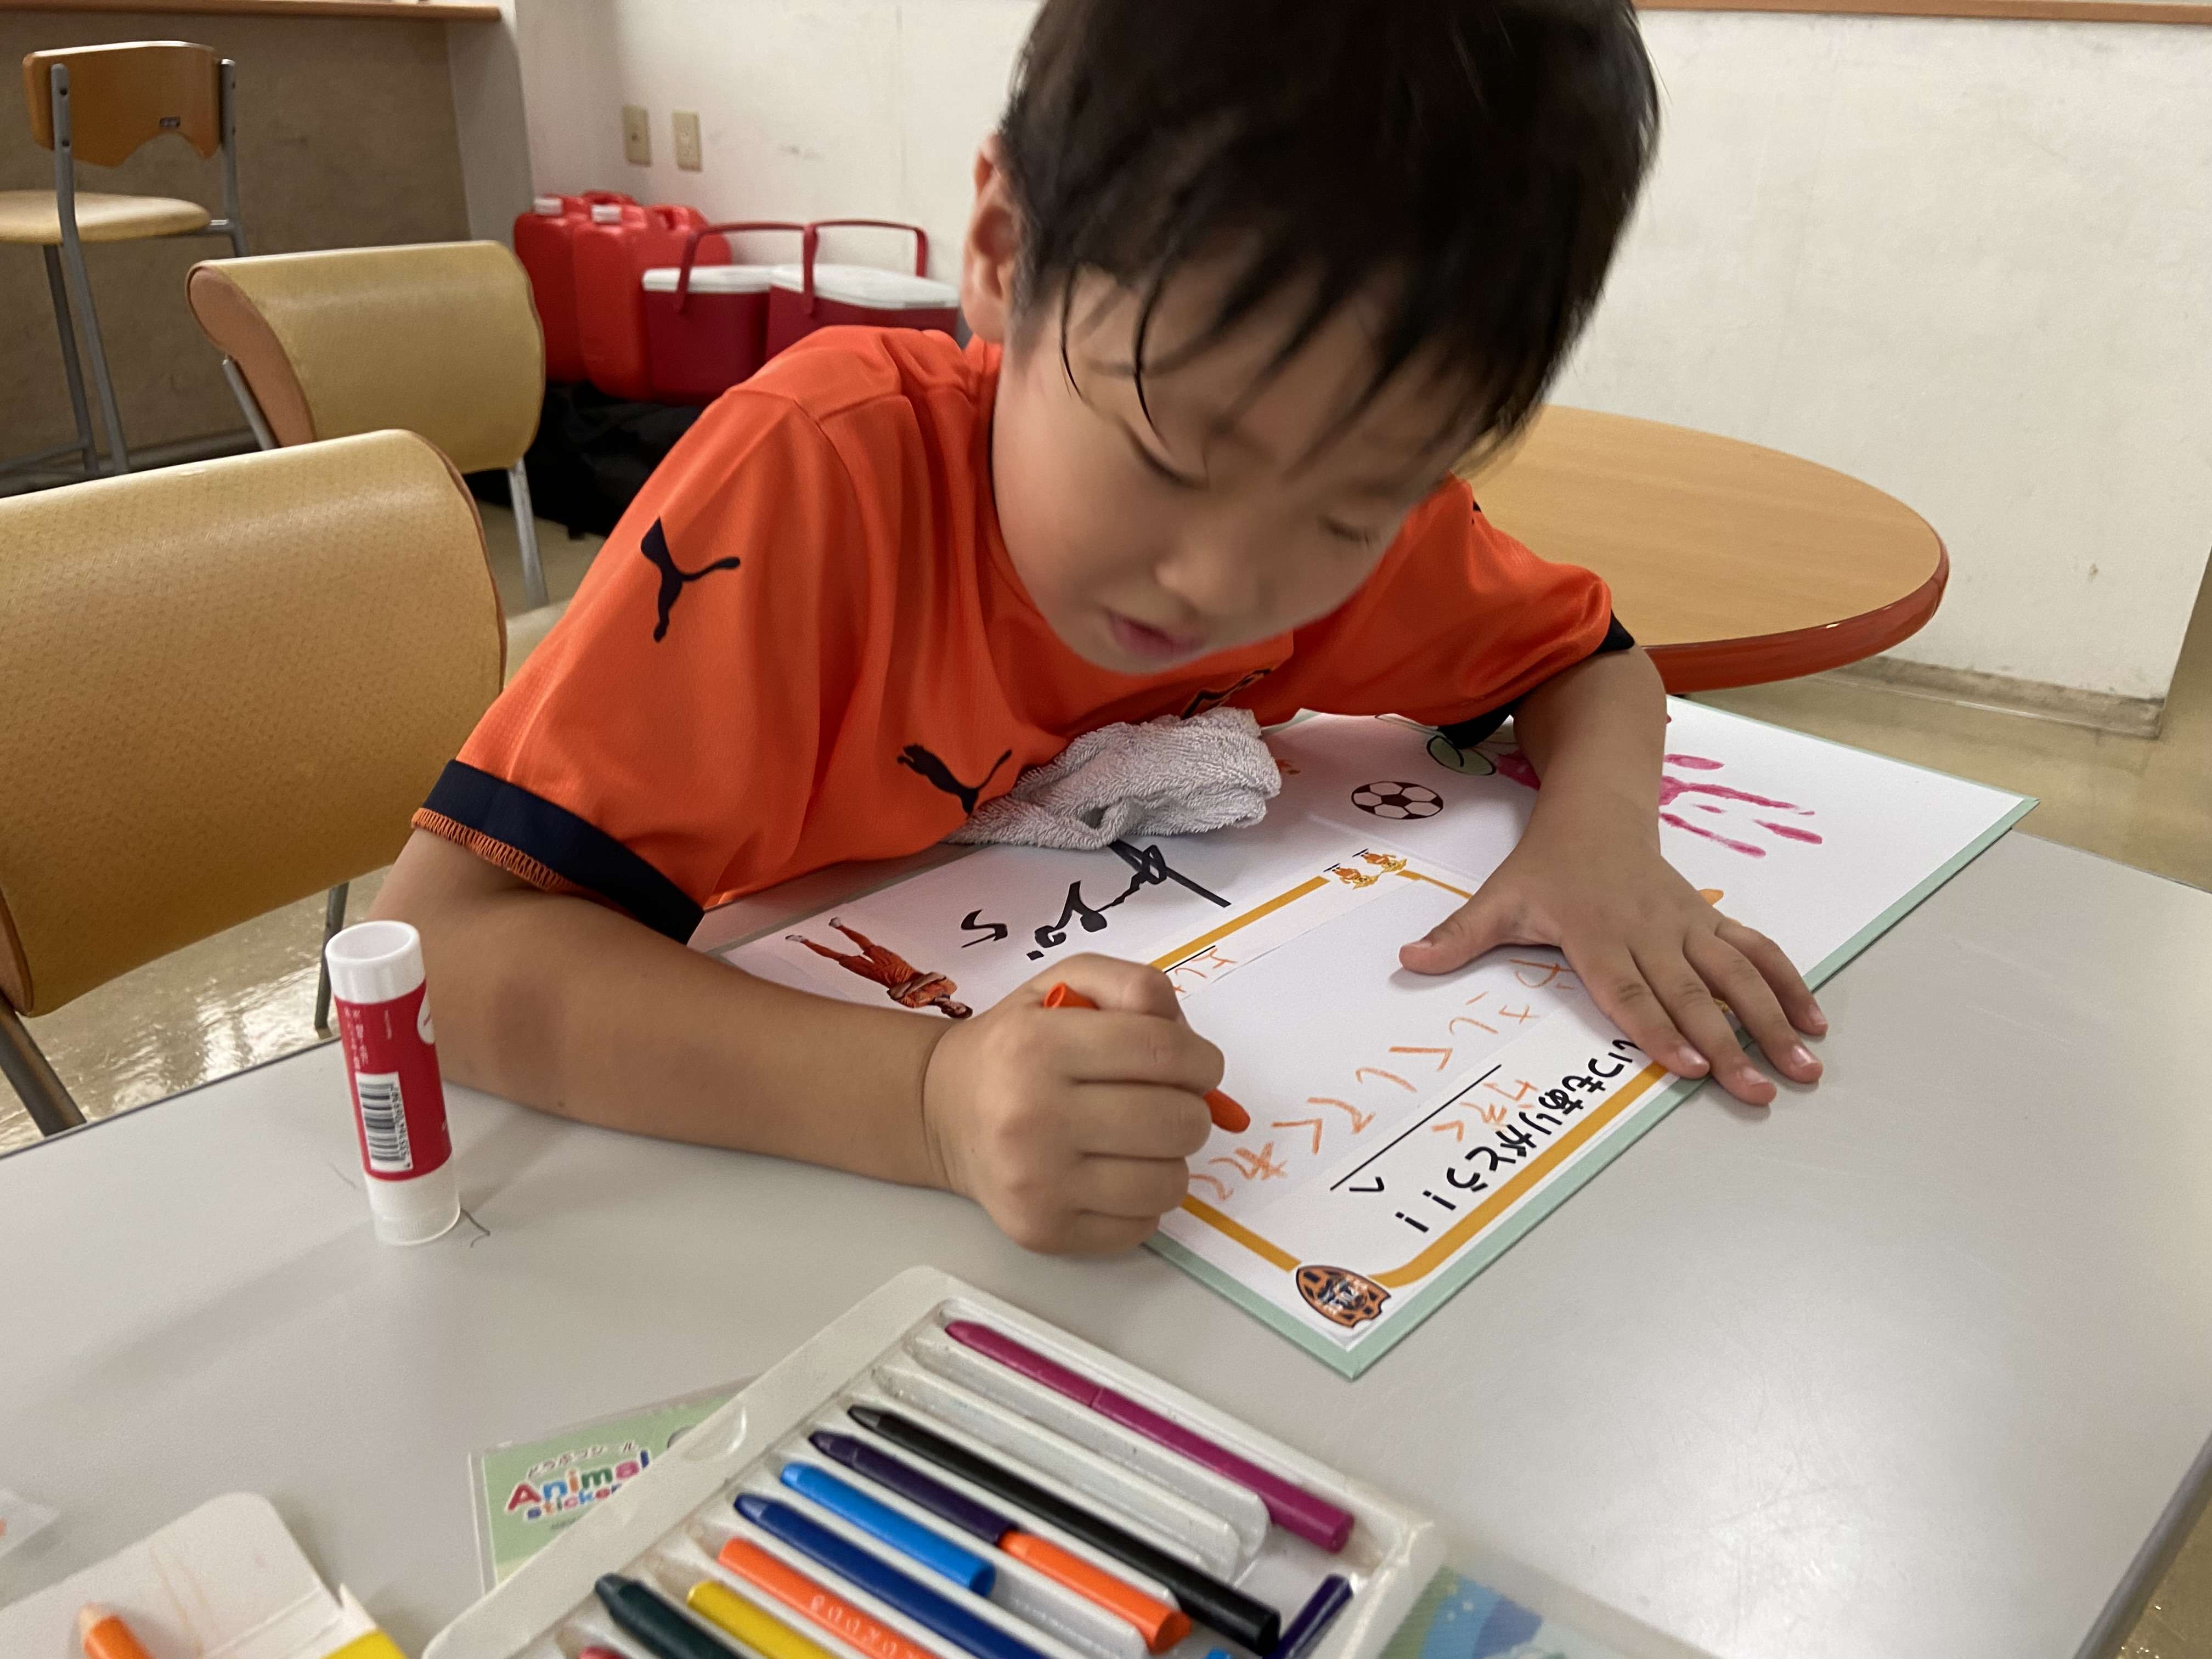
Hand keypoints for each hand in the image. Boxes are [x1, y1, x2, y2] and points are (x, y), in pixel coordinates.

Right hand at [920, 955, 1222, 1252]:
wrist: (941, 1111)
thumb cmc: (1015, 1046)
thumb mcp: (1065, 984)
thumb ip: (1133, 986)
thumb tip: (1189, 1039)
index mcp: (1039, 1046)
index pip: (1165, 1052)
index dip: (1203, 1060)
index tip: (1198, 1066)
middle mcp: (1032, 1117)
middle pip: (1177, 1122)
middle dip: (1191, 1110)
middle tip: (1167, 1103)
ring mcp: (1036, 1184)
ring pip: (1168, 1183)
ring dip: (1170, 1159)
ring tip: (1139, 1141)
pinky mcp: (1043, 1231)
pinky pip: (1141, 1227)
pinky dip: (1144, 1202)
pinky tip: (1114, 1174)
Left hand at [1400, 824, 1825, 1104]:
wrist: (1596, 809)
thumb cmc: (1546, 865)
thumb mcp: (1497, 897)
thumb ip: (1459, 937)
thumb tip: (1407, 960)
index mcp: (1596, 932)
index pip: (1630, 989)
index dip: (1659, 1027)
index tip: (1691, 1065)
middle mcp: (1649, 931)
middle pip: (1693, 994)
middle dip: (1729, 1043)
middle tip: (1757, 1089)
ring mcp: (1686, 926)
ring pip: (1737, 975)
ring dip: (1773, 1020)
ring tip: (1806, 1065)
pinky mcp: (1708, 921)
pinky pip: (1756, 951)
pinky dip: (1788, 982)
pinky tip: (1814, 1020)